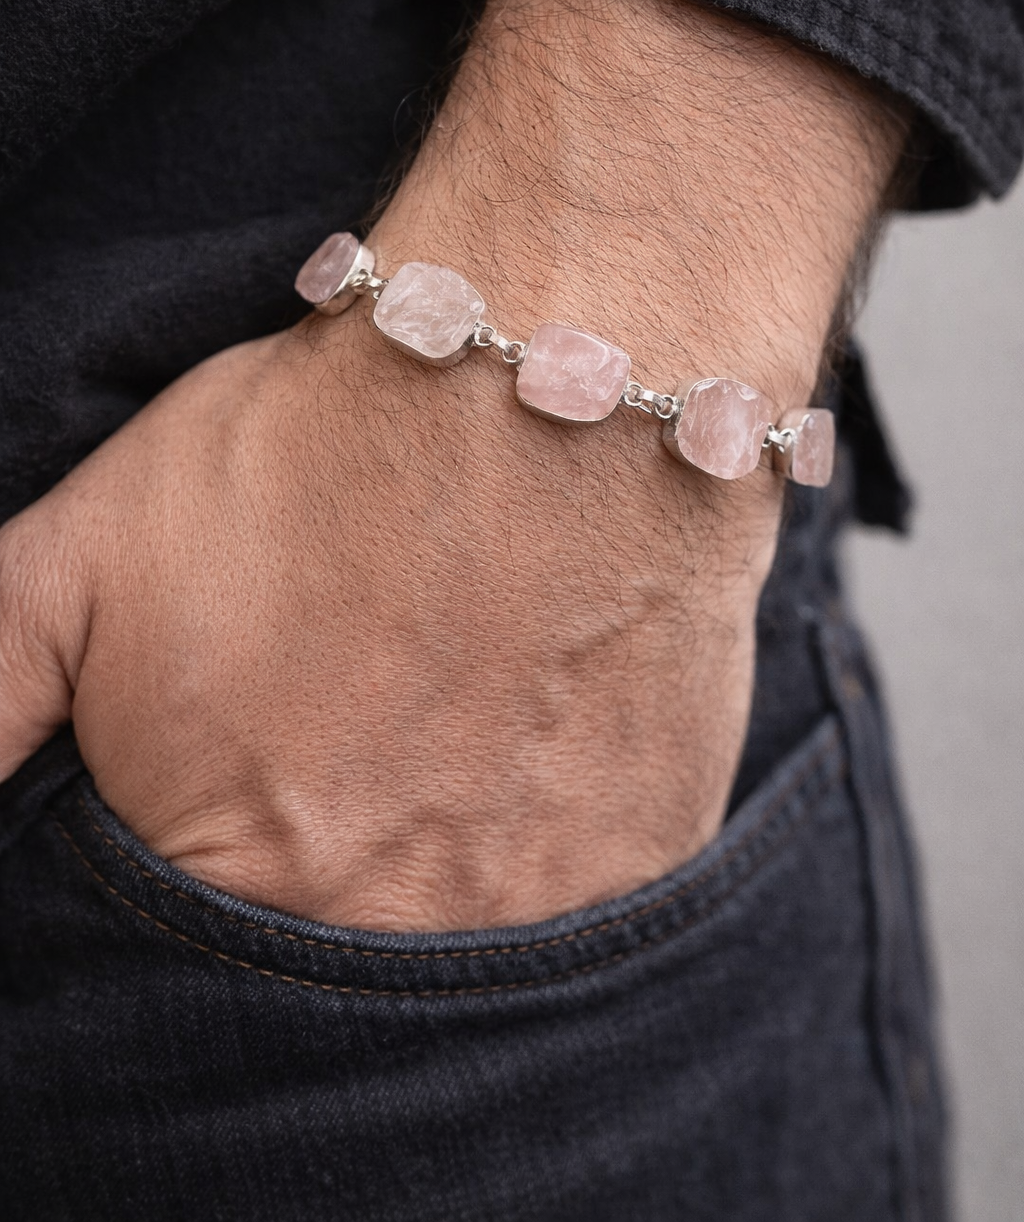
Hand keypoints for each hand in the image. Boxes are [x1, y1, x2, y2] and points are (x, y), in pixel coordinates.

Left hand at [0, 0, 904, 929]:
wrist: (549, 381)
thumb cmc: (311, 455)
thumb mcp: (80, 560)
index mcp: (239, 877)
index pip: (189, 959)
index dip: (211, 848)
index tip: (250, 767)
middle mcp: (394, 929)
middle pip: (333, 956)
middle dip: (323, 861)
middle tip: (354, 735)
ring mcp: (542, 907)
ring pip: (461, 943)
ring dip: (440, 859)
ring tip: (441, 727)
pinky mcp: (652, 858)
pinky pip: (582, 910)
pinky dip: (547, 842)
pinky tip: (529, 737)